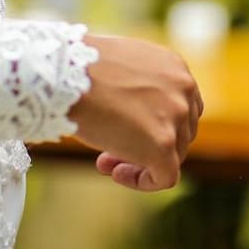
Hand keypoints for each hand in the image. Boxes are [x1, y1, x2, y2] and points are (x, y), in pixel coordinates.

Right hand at [71, 34, 202, 191]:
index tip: (125, 129)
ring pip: (172, 155)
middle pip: (180, 132)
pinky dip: (142, 182)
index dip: (156, 124)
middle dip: (146, 144)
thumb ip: (140, 85)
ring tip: (106, 161)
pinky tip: (115, 173)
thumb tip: (134, 111)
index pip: (181, 107)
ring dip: (140, 161)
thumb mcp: (122, 66)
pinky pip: (165, 177)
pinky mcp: (163, 145)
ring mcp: (176, 117)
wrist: (65, 74)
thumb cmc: (80, 68)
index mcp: (174, 67)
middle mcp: (183, 89)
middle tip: (110, 151)